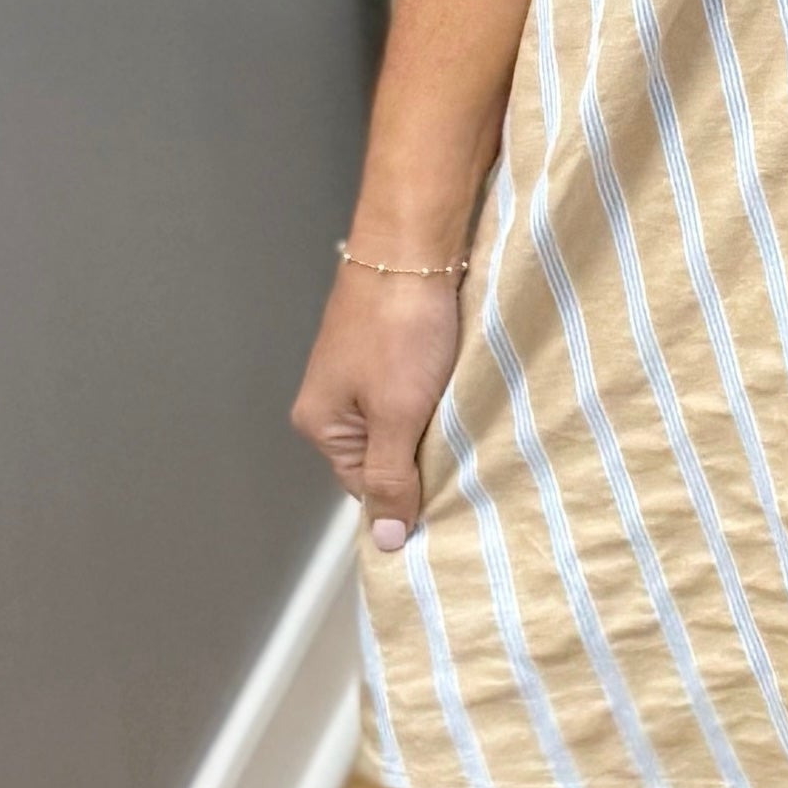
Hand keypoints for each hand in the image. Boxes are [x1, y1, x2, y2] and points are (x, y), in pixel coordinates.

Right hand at [290, 255, 470, 553]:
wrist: (413, 245)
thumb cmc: (400, 329)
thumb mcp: (396, 415)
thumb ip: (389, 478)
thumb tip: (385, 542)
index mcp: (320, 423)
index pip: (366, 487)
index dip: (408, 493)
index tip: (452, 496)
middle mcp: (332, 399)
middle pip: (383, 454)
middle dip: (423, 457)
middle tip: (466, 459)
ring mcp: (358, 369)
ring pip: (402, 420)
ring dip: (433, 423)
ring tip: (466, 423)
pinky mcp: (387, 344)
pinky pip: (412, 388)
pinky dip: (437, 394)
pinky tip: (461, 392)